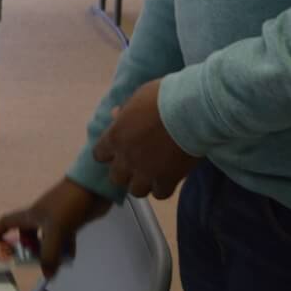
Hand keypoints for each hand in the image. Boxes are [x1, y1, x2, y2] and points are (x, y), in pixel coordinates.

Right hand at [0, 179, 107, 277]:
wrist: (93, 188)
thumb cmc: (68, 205)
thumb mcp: (56, 231)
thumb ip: (50, 255)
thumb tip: (47, 275)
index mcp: (30, 216)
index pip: (6, 223)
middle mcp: (40, 218)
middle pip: (26, 236)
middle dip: (28, 251)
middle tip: (32, 265)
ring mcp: (55, 220)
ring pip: (46, 240)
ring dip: (48, 252)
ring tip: (53, 267)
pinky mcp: (70, 222)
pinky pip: (63, 240)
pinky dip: (65, 250)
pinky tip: (70, 260)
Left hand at [91, 79, 198, 198]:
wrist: (190, 111)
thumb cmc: (163, 97)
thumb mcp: (138, 97)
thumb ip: (125, 110)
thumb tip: (115, 114)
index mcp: (115, 137)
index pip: (100, 154)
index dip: (109, 153)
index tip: (119, 149)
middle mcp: (126, 158)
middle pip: (116, 177)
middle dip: (126, 172)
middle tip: (138, 163)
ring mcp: (145, 172)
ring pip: (136, 190)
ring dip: (143, 183)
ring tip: (154, 174)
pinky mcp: (166, 180)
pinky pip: (160, 194)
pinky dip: (163, 187)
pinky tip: (169, 178)